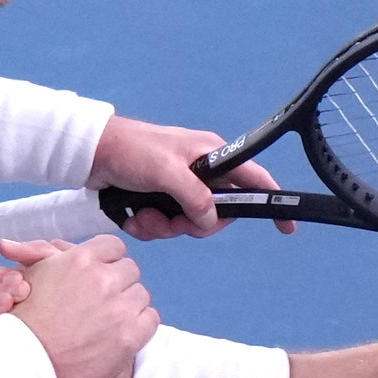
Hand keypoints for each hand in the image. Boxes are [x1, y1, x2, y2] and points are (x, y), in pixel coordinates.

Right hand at [0, 235, 152, 377]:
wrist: (29, 365)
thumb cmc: (25, 322)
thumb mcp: (28, 276)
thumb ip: (39, 254)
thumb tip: (23, 244)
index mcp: (80, 260)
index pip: (113, 246)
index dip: (107, 261)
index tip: (99, 274)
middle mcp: (102, 280)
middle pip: (130, 269)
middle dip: (118, 283)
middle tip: (101, 300)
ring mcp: (118, 308)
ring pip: (141, 293)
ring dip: (129, 304)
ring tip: (107, 319)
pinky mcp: (130, 336)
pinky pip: (151, 318)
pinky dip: (140, 325)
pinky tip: (119, 333)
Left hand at [87, 115, 287, 237]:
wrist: (91, 154)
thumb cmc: (131, 150)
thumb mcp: (167, 171)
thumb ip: (194, 196)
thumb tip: (211, 219)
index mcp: (212, 156)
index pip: (253, 180)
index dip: (271, 203)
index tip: (286, 227)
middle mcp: (200, 173)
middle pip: (217, 214)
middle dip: (193, 224)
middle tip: (173, 220)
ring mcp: (179, 188)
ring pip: (188, 224)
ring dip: (164, 227)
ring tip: (143, 215)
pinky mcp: (160, 201)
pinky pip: (165, 226)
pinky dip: (149, 226)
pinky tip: (134, 216)